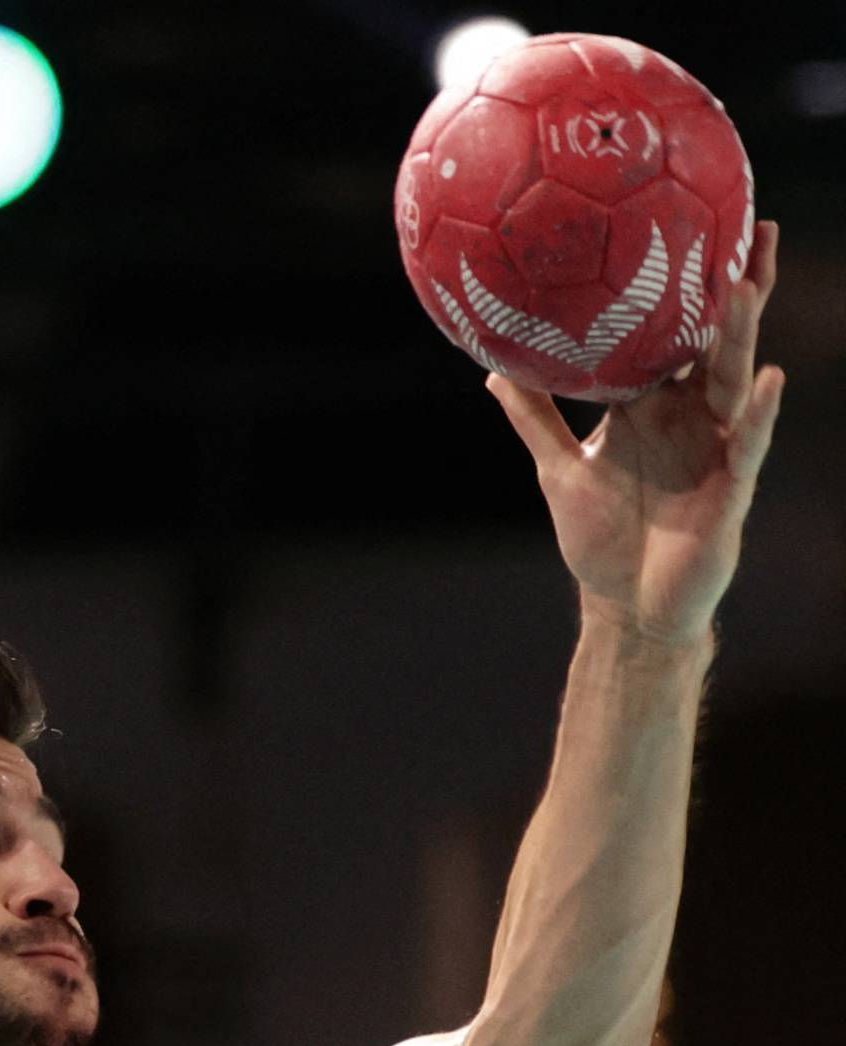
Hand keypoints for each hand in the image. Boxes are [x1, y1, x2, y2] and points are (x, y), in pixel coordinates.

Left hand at [487, 219, 784, 643]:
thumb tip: (493, 371)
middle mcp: (690, 417)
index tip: (688, 230)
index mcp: (651, 405)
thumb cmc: (600, 537)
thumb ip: (533, 417)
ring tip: (749, 284)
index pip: (672, 334)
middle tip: (747, 227)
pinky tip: (767, 379)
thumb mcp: (556, 467)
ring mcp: (716, 448)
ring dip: (743, 334)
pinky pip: (746, 445)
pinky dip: (756, 414)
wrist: (625, 603)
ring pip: (733, 380)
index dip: (683, 289)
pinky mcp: (730, 489)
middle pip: (715, 341)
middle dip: (734, 287)